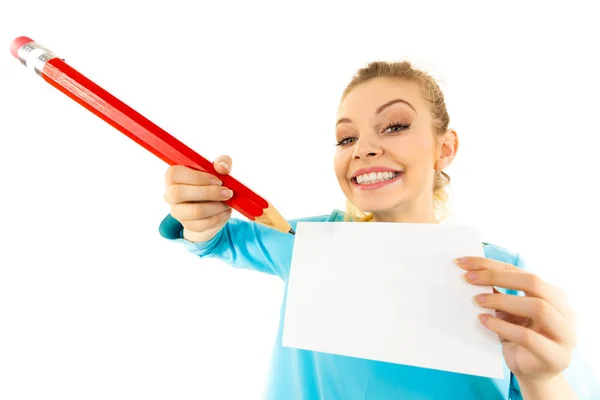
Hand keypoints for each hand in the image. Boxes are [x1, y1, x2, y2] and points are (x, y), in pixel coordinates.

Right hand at [164, 155, 233, 241]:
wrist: (213, 208)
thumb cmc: (213, 183)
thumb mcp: (219, 170)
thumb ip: (222, 163)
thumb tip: (222, 166)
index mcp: (173, 177)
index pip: (175, 174)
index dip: (198, 177)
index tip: (218, 180)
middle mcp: (171, 194)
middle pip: (179, 193)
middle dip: (208, 193)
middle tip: (227, 192)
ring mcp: (177, 212)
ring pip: (194, 211)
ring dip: (216, 207)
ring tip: (227, 203)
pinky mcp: (188, 225)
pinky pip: (203, 224)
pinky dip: (218, 218)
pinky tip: (225, 212)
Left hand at [455, 257, 576, 383]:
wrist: (533, 374)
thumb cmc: (519, 338)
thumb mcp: (510, 313)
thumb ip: (500, 295)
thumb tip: (472, 274)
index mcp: (554, 295)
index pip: (522, 272)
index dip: (492, 265)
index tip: (463, 263)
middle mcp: (565, 311)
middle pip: (533, 282)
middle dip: (497, 277)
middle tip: (468, 278)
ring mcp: (565, 334)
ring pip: (538, 307)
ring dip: (502, 301)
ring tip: (476, 300)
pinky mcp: (555, 356)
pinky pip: (529, 337)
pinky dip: (503, 327)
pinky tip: (484, 321)